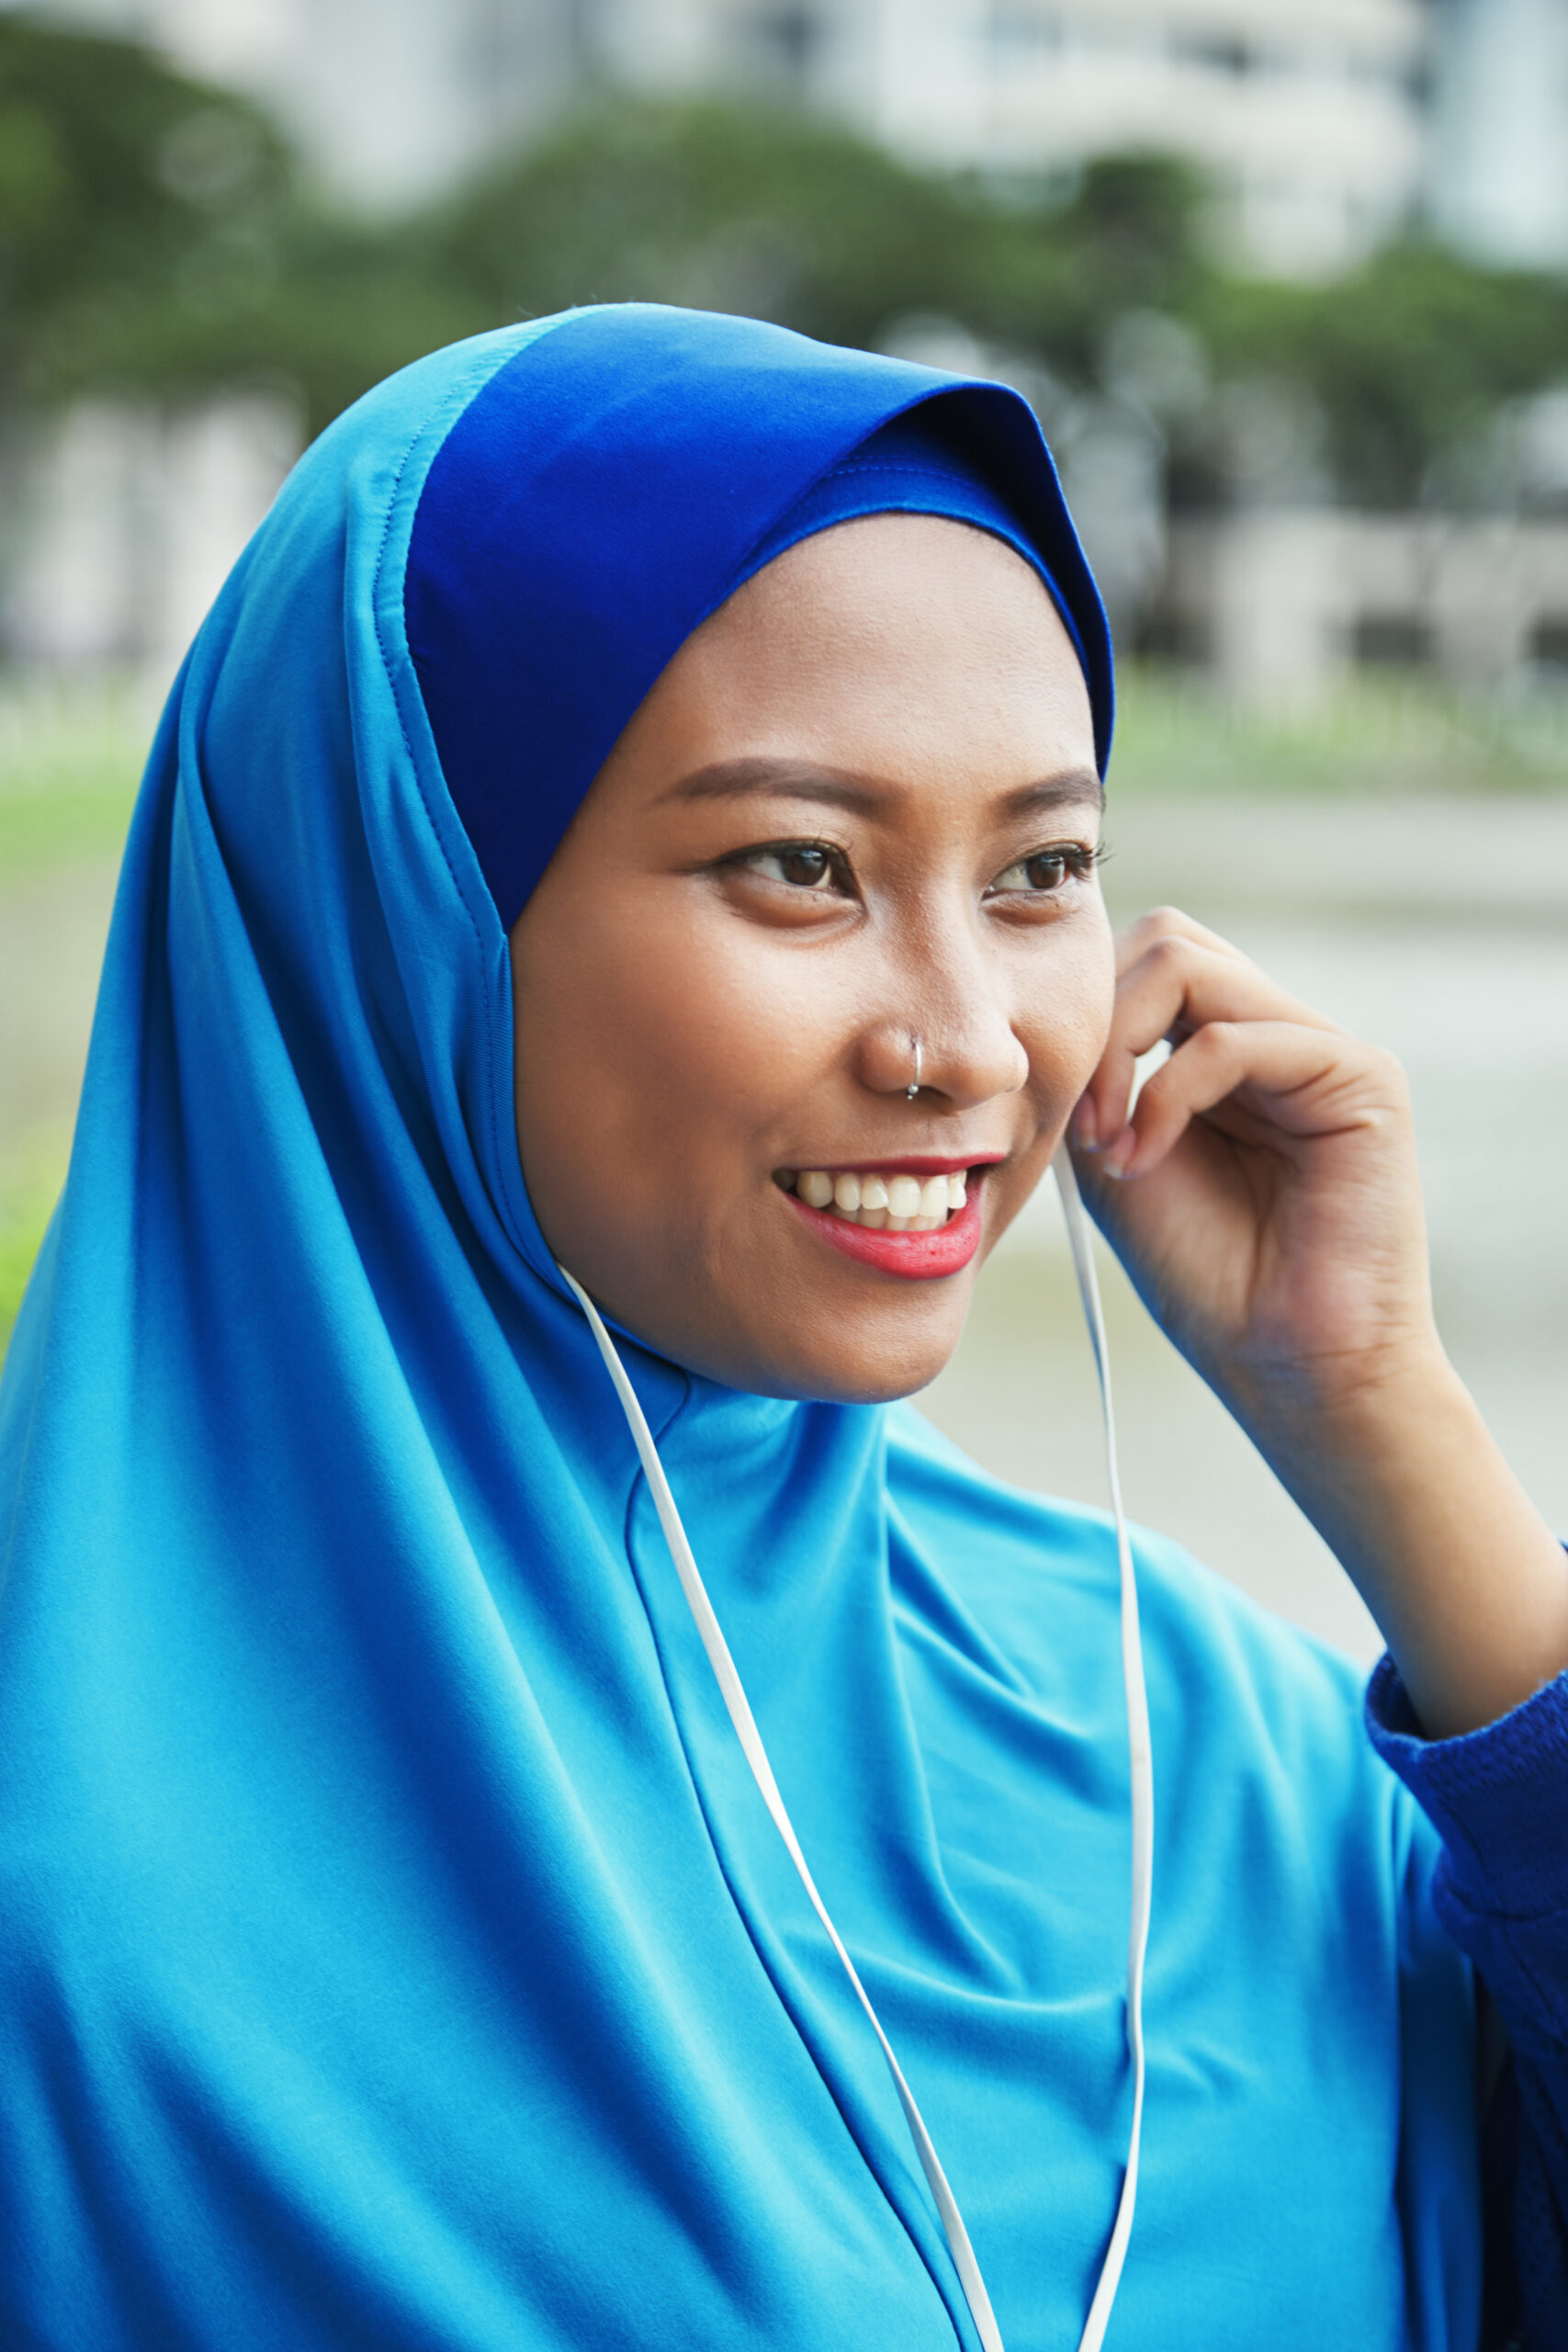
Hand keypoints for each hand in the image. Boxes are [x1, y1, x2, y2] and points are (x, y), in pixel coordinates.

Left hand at [1069, 907, 1567, 1738]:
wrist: (1290, 1363)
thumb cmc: (1208, 1276)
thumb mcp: (1114, 1158)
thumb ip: (1095, 1076)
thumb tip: (1064, 1001)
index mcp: (1219, 1049)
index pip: (1137, 964)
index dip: (1080, 1018)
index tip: (1054, 1116)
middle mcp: (1273, 1034)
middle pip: (1162, 938)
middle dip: (1096, 1017)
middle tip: (1077, 1122)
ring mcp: (1318, 1048)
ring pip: (1189, 962)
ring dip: (1119, 1049)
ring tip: (1107, 1139)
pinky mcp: (1358, 1076)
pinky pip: (1236, 1036)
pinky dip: (1168, 1091)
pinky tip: (1146, 1158)